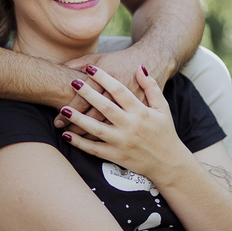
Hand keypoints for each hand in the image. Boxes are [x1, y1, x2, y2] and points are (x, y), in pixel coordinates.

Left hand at [59, 65, 192, 183]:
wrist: (168, 162)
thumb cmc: (165, 132)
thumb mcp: (163, 107)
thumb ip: (151, 87)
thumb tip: (140, 68)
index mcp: (141, 112)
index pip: (120, 91)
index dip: (104, 78)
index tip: (91, 69)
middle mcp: (130, 126)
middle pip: (105, 107)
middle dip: (87, 94)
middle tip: (72, 82)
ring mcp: (121, 142)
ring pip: (96, 129)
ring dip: (78, 119)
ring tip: (63, 109)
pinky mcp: (116, 156)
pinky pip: (94, 149)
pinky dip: (79, 142)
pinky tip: (66, 134)